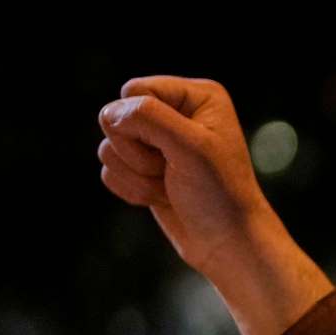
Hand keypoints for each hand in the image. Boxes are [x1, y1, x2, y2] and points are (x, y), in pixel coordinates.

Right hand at [97, 75, 334, 334]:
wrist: (226, 243)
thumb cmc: (219, 193)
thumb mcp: (190, 147)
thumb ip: (148, 117)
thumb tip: (110, 113)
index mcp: (196, 96)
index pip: (134, 90)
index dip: (141, 123)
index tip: (174, 150)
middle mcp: (175, 112)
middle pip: (114, 116)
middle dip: (137, 152)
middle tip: (172, 170)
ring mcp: (156, 142)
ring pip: (109, 146)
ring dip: (136, 175)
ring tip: (170, 186)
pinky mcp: (143, 168)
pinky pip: (109, 170)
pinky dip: (131, 189)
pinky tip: (160, 197)